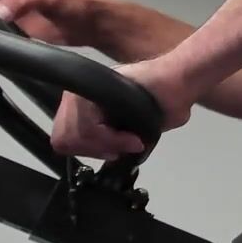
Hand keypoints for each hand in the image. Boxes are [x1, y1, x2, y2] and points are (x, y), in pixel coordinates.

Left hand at [50, 56, 197, 159]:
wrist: (179, 82)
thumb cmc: (164, 103)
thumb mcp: (133, 132)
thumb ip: (113, 143)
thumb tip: (107, 160)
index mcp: (85, 105)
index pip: (62, 138)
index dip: (87, 151)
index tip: (112, 152)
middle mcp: (79, 96)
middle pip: (62, 138)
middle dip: (95, 150)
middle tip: (121, 149)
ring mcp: (83, 90)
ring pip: (74, 134)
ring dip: (106, 145)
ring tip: (131, 141)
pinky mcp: (93, 87)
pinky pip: (88, 126)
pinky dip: (111, 139)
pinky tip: (131, 137)